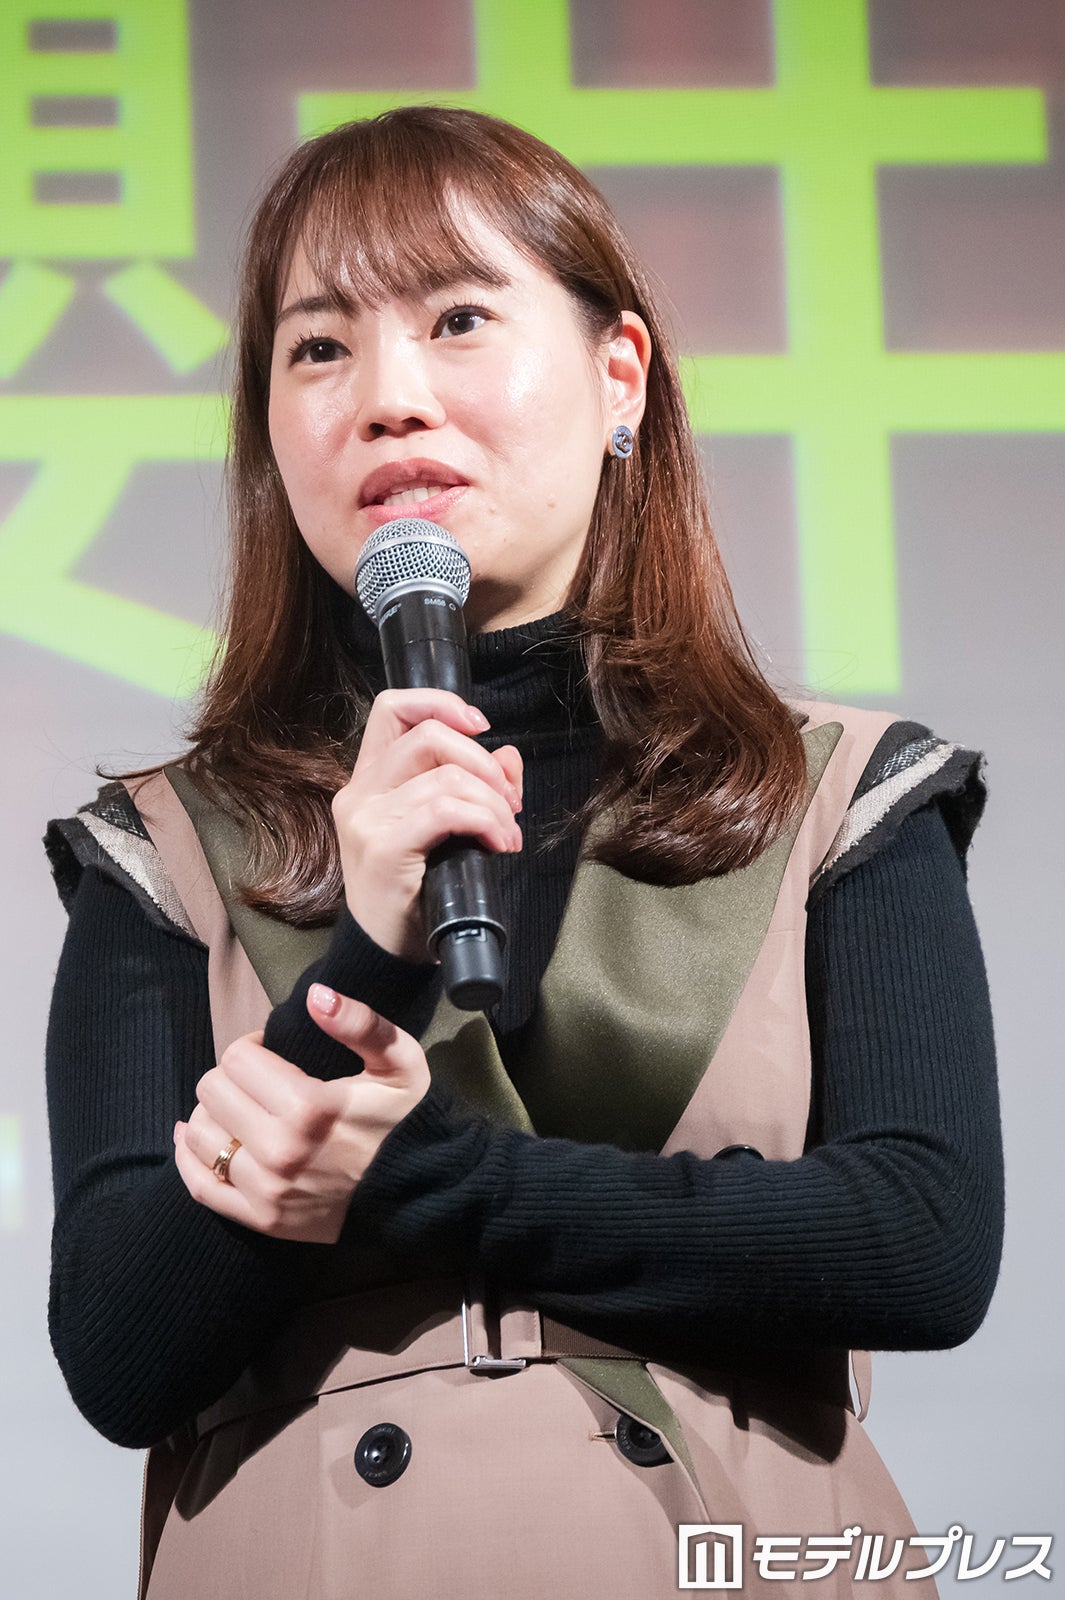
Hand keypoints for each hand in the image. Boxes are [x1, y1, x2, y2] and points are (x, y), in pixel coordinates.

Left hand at [173, 984, 430, 1243]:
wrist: (418, 1191)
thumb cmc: (404, 1120)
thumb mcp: (400, 1062)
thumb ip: (361, 1023)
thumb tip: (315, 995)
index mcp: (309, 1107)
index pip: (237, 1059)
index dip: (251, 1047)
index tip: (270, 1053)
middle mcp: (280, 1151)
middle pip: (213, 1091)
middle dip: (231, 1077)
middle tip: (258, 1083)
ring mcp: (267, 1190)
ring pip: (199, 1134)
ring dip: (213, 1113)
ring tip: (241, 1110)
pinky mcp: (261, 1218)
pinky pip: (201, 1185)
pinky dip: (189, 1156)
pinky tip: (194, 1137)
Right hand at [332, 688, 522, 960]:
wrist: (390, 954)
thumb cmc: (417, 893)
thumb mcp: (448, 831)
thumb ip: (476, 786)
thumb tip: (510, 756)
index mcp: (369, 780)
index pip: (392, 709)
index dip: (440, 703)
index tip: (481, 725)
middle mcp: (359, 792)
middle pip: (428, 736)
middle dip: (484, 763)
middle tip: (511, 801)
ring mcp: (365, 818)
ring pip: (446, 777)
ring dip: (494, 804)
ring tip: (507, 835)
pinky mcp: (381, 847)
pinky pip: (446, 811)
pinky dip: (486, 822)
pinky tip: (498, 844)